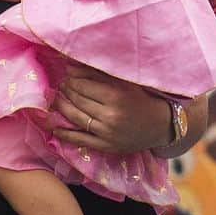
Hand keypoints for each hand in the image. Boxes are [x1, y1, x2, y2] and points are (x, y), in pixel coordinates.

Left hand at [46, 65, 171, 154]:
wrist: (160, 125)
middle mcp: (110, 116)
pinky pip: (81, 140)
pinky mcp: (106, 146)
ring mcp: (107, 134)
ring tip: (55, 100)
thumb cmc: (141, 98)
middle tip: (60, 85)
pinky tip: (54, 127)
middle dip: (66, 92)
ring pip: (77, 118)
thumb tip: (70, 68)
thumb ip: (98, 74)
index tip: (66, 75)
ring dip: (62, 108)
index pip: (83, 86)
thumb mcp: (124, 82)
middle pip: (79, 101)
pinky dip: (66, 134)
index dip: (72, 80)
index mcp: (116, 97)